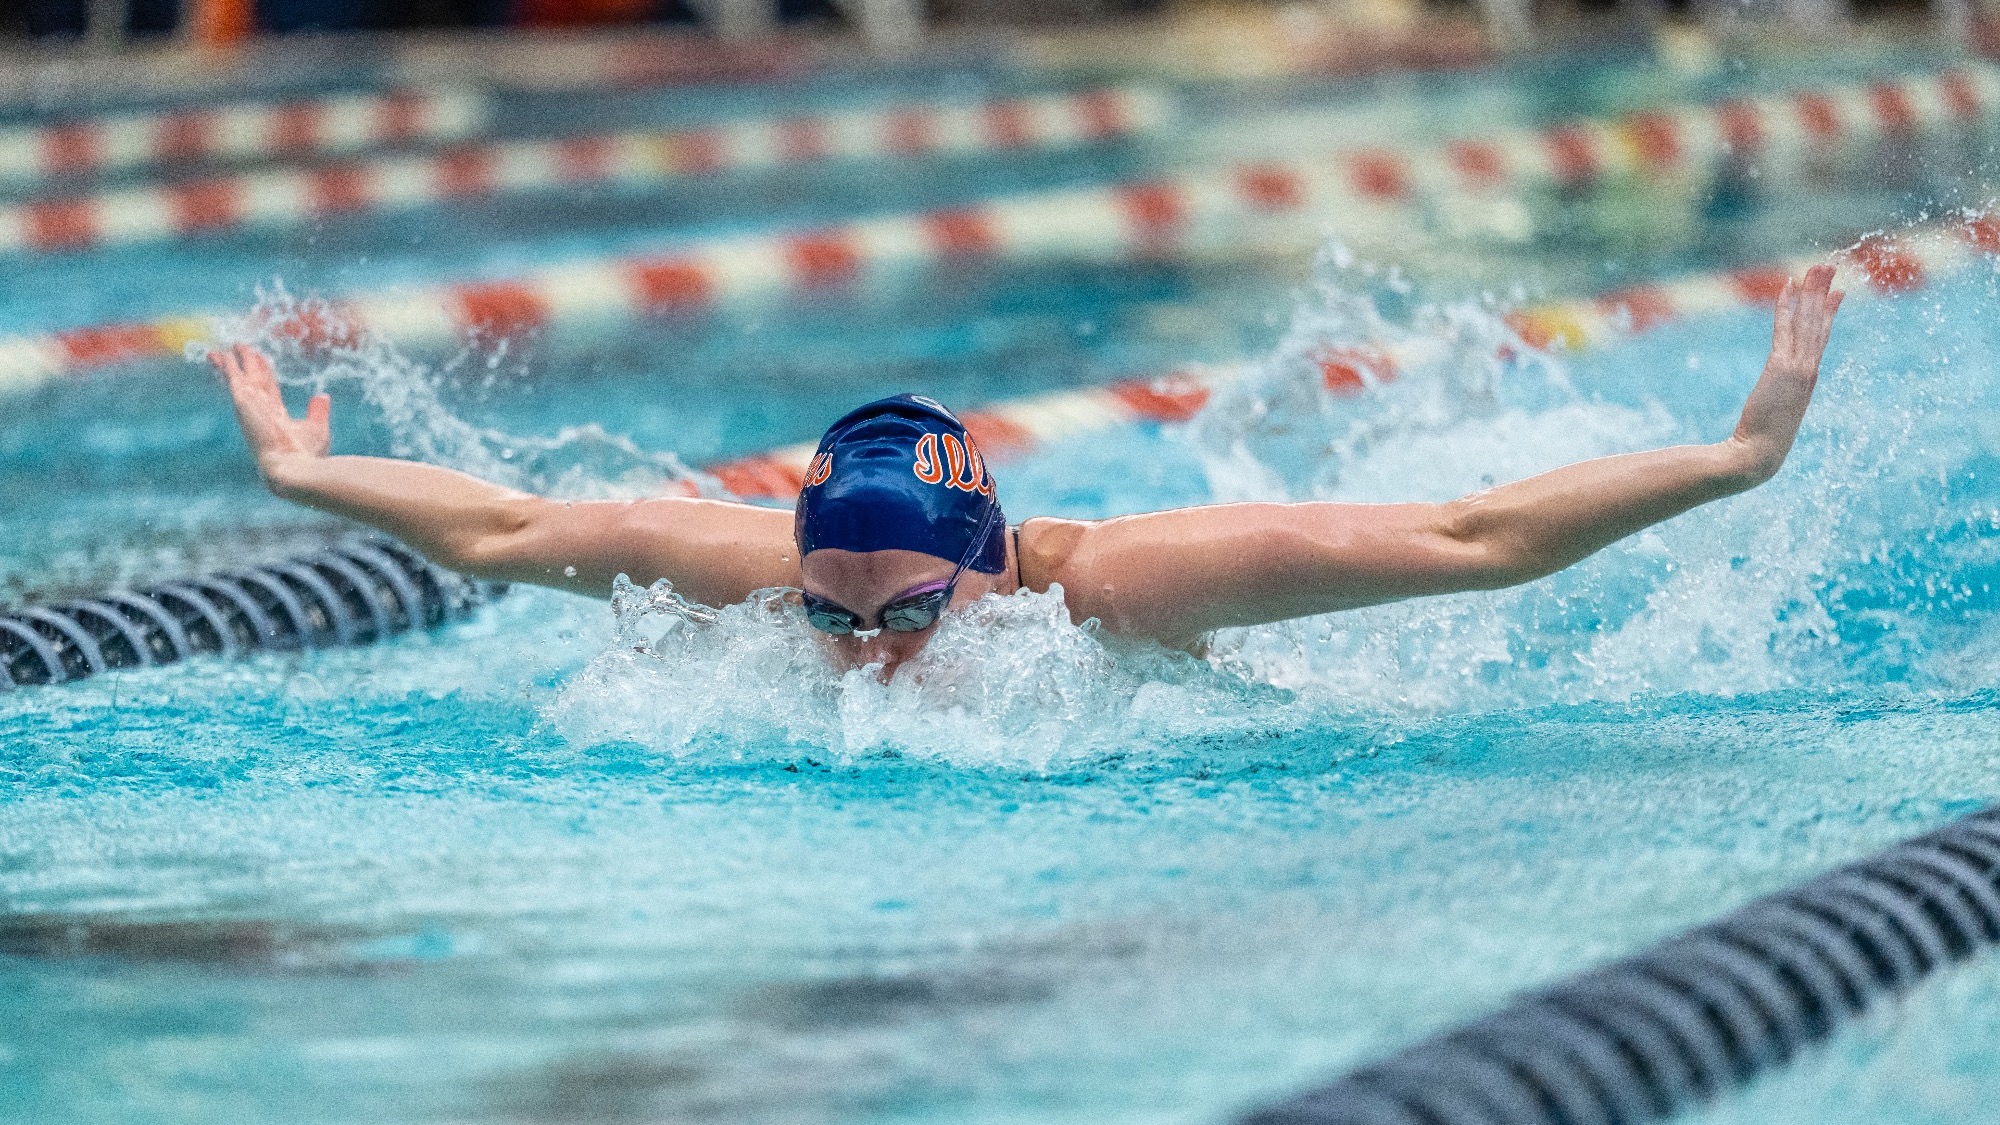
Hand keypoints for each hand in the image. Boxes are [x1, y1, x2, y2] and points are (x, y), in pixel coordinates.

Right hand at [208, 343, 330, 484]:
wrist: (292, 467)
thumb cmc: (307, 455)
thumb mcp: (316, 428)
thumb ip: (317, 411)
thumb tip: (322, 396)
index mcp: (275, 417)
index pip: (268, 389)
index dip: (264, 373)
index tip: (259, 360)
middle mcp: (260, 411)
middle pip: (252, 380)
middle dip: (247, 363)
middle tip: (240, 348)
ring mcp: (250, 406)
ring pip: (240, 377)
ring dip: (232, 362)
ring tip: (226, 349)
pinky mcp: (242, 402)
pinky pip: (232, 378)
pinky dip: (226, 366)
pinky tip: (220, 355)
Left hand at [1728, 264, 1842, 482]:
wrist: (1758, 456)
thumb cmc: (1763, 442)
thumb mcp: (1776, 414)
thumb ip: (1780, 399)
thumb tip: (1777, 395)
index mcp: (1809, 379)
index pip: (1820, 338)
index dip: (1828, 313)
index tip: (1836, 292)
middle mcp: (1808, 370)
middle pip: (1819, 323)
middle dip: (1824, 292)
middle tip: (1829, 265)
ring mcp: (1798, 369)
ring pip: (1808, 322)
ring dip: (1812, 292)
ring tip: (1817, 267)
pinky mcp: (1781, 369)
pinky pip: (1785, 330)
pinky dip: (1786, 307)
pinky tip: (1788, 287)